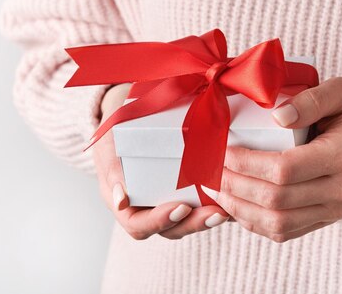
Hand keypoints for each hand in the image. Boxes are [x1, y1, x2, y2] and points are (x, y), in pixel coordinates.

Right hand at [93, 83, 228, 239]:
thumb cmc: (114, 132)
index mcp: (124, 203)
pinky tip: (233, 198)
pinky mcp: (184, 191)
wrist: (127, 114)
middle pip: (169, 228)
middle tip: (213, 214)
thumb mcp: (108, 147)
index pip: (139, 225)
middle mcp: (145, 207)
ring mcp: (165, 201)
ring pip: (186, 221)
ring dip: (206, 218)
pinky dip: (215, 204)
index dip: (159, 222)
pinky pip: (199, 205)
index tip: (180, 208)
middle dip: (192, 224)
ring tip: (225, 211)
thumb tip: (120, 200)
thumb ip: (112, 171)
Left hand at [216, 77, 341, 242]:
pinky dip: (254, 222)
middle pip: (276, 199)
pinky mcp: (326, 219)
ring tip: (214, 190)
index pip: (286, 169)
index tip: (223, 150)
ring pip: (278, 223)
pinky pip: (285, 232)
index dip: (247, 162)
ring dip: (239, 209)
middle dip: (235, 185)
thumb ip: (312, 100)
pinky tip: (234, 205)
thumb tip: (277, 115)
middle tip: (210, 170)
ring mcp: (335, 210)